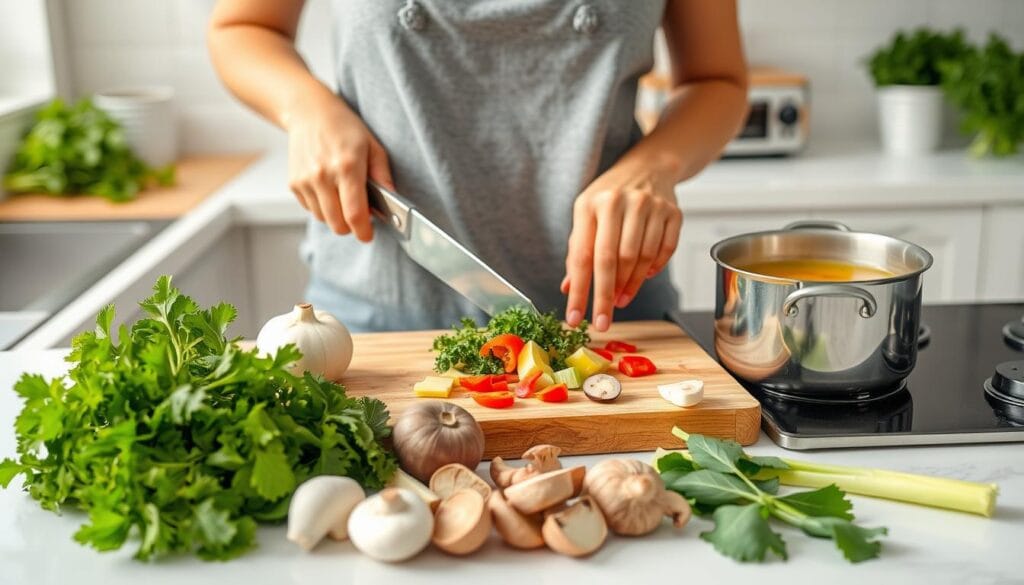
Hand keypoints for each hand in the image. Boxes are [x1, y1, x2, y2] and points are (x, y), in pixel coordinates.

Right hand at [284, 89, 392, 240]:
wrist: (310, 113)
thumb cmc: (345, 128)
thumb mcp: (372, 146)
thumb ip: (382, 176)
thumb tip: (392, 202)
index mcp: (347, 166)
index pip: (355, 213)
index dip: (363, 231)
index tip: (368, 235)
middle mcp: (323, 175)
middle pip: (338, 224)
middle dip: (351, 226)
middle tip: (359, 214)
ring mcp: (305, 180)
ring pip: (324, 219)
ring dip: (336, 216)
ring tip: (343, 196)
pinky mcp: (294, 184)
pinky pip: (311, 209)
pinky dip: (322, 207)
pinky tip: (328, 188)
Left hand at [562, 159, 682, 331]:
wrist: (648, 166)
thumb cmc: (610, 197)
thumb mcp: (586, 215)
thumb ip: (578, 250)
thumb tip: (569, 288)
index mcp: (590, 205)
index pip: (583, 256)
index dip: (579, 291)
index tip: (574, 317)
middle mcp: (619, 203)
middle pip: (612, 260)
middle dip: (605, 297)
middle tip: (602, 323)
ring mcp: (649, 206)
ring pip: (639, 258)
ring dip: (629, 286)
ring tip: (620, 301)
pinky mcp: (673, 212)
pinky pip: (664, 251)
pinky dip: (653, 270)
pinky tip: (643, 277)